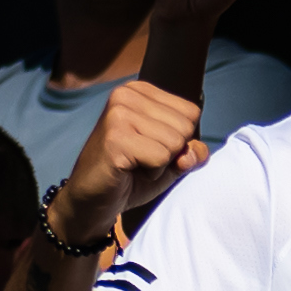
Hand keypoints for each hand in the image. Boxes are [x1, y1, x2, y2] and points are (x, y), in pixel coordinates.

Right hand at [60, 78, 203, 243]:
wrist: (94, 198)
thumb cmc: (132, 176)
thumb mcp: (172, 161)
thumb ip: (192, 153)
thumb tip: (196, 151)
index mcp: (140, 91)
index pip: (191, 112)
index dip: (180, 139)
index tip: (150, 146)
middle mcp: (126, 95)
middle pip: (186, 126)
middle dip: (171, 152)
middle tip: (140, 158)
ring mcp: (118, 114)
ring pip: (175, 142)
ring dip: (160, 163)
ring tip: (134, 163)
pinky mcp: (115, 138)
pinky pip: (161, 157)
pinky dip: (152, 172)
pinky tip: (128, 169)